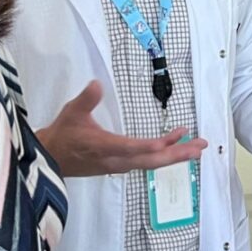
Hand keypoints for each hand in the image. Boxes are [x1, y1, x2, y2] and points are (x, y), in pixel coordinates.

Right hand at [35, 82, 207, 177]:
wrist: (51, 158)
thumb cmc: (63, 135)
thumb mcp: (71, 113)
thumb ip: (86, 100)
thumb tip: (96, 84)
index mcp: (104, 147)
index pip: (129, 147)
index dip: (148, 146)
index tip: (166, 142)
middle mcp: (116, 160)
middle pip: (151, 160)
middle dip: (177, 153)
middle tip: (200, 146)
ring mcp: (120, 165)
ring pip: (152, 163)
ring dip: (175, 154)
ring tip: (197, 146)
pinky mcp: (122, 166)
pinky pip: (147, 162)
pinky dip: (164, 155)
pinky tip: (176, 146)